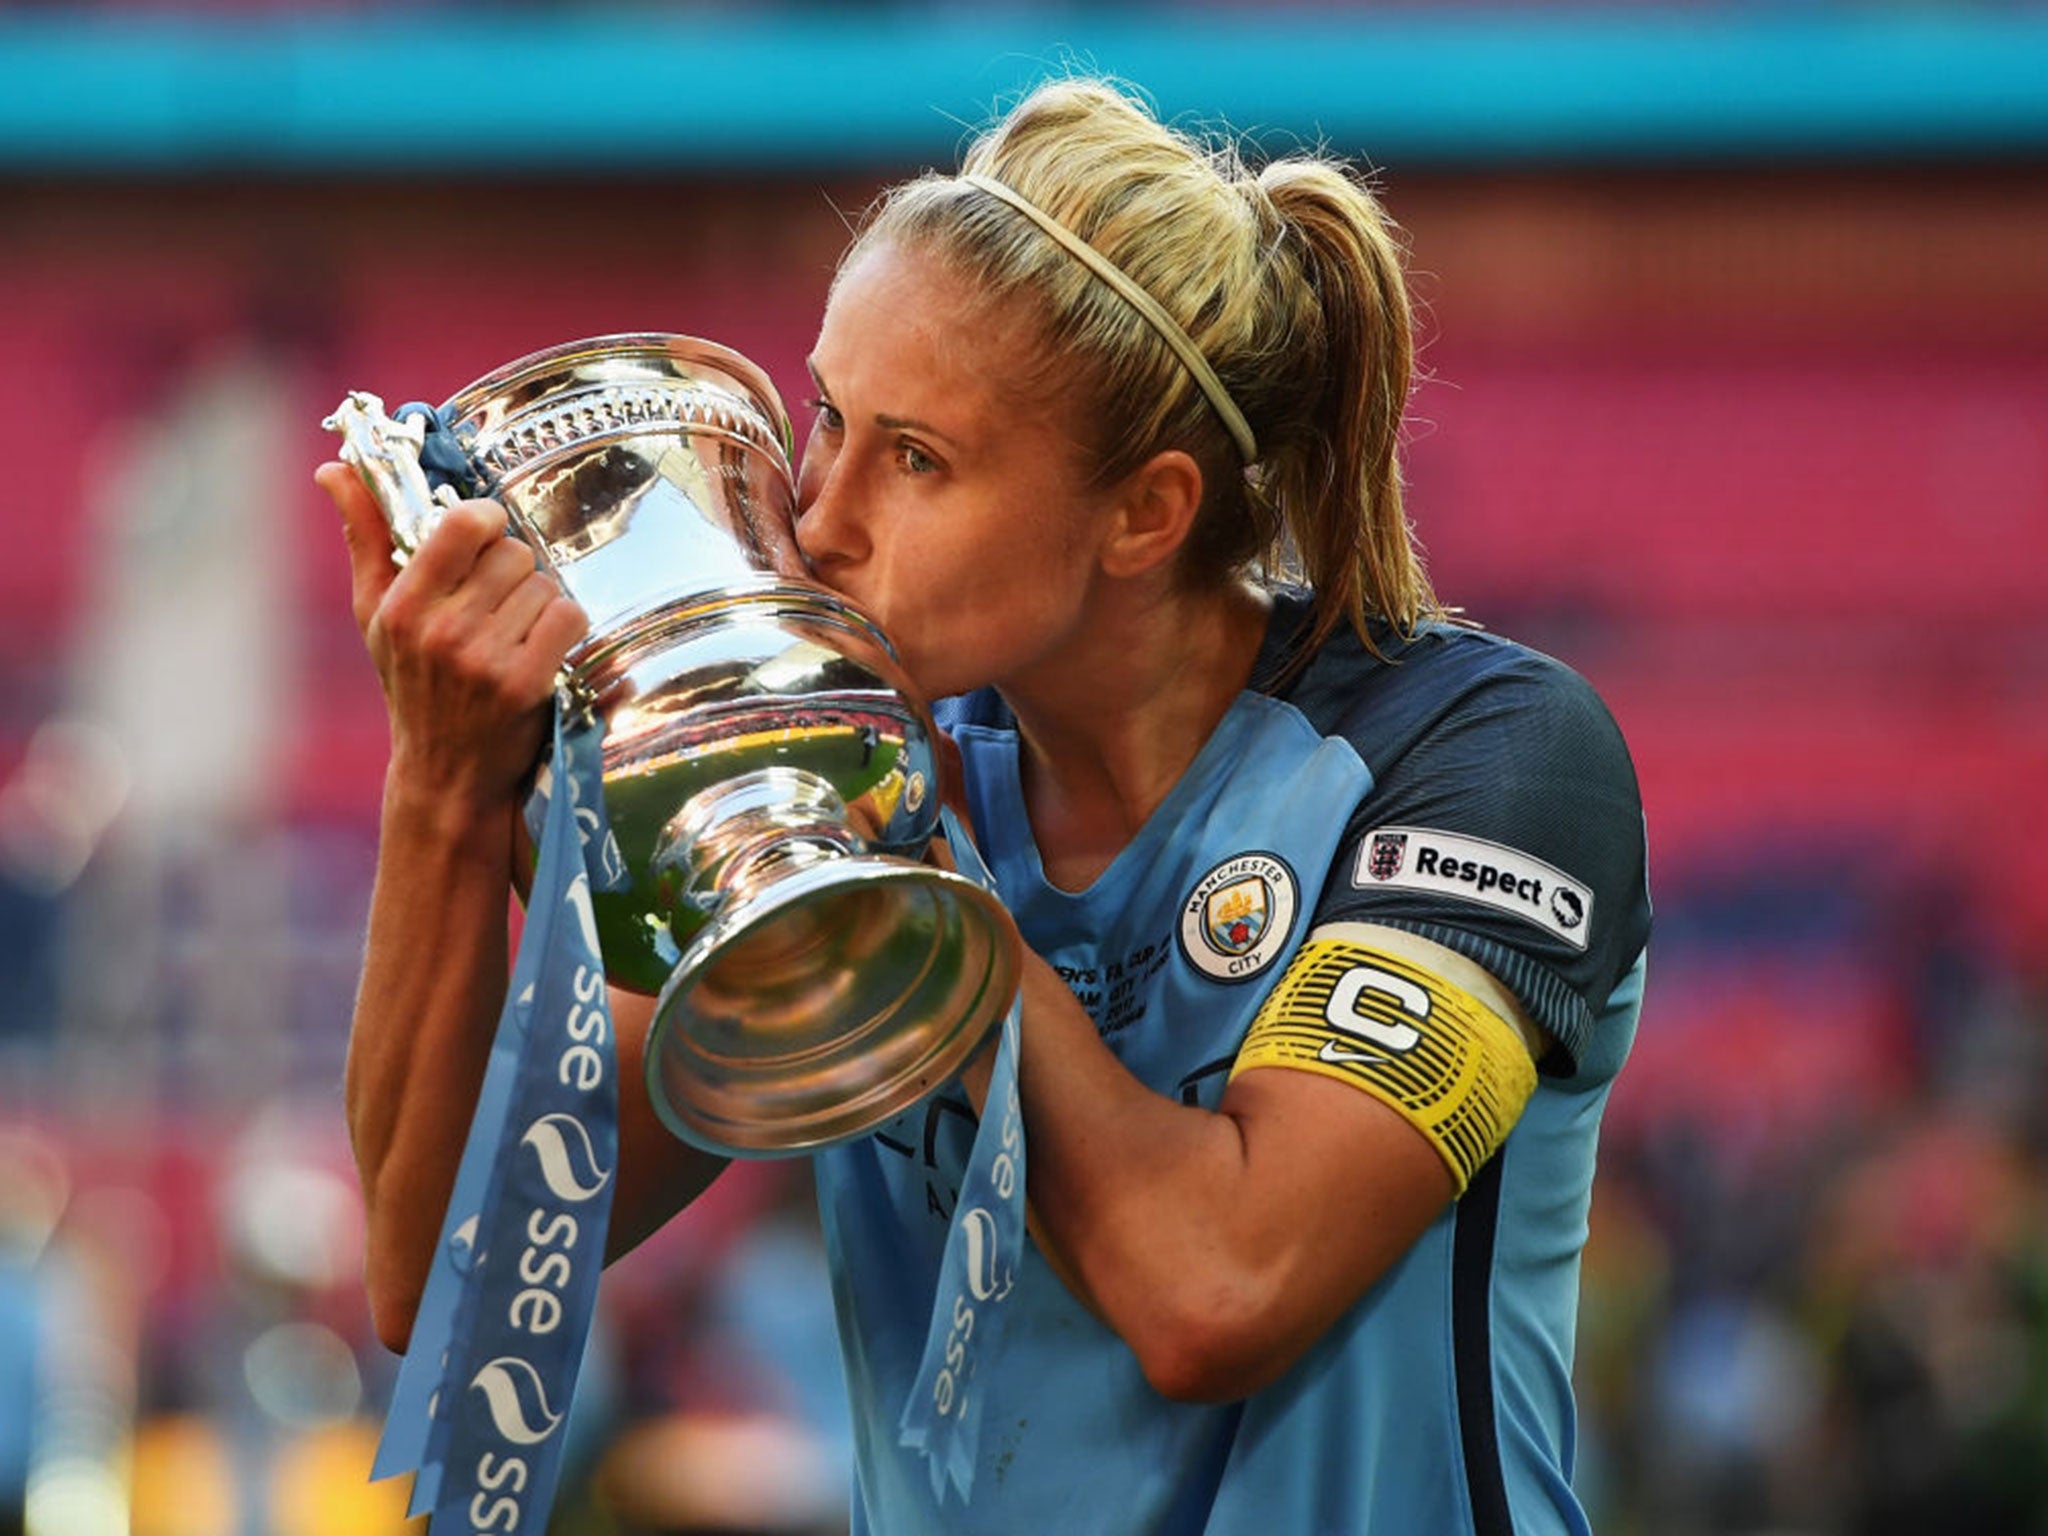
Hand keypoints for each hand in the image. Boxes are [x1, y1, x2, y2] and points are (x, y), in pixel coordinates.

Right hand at [318, 460, 589, 814]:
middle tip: (497, 604)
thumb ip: (364, 537)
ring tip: (514, 634)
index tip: (484, 536)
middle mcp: (442, 630)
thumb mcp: (376, 614)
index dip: (485, 520)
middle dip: (513, 571)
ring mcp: (485, 659)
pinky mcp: (526, 684)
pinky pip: (568, 616)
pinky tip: (543, 648)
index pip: (463, 524)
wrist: (445, 773)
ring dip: (538, 602)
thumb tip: (333, 468)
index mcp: (401, 605)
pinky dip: (564, 626)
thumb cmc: (412, 683)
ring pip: (543, 584)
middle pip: (513, 552)